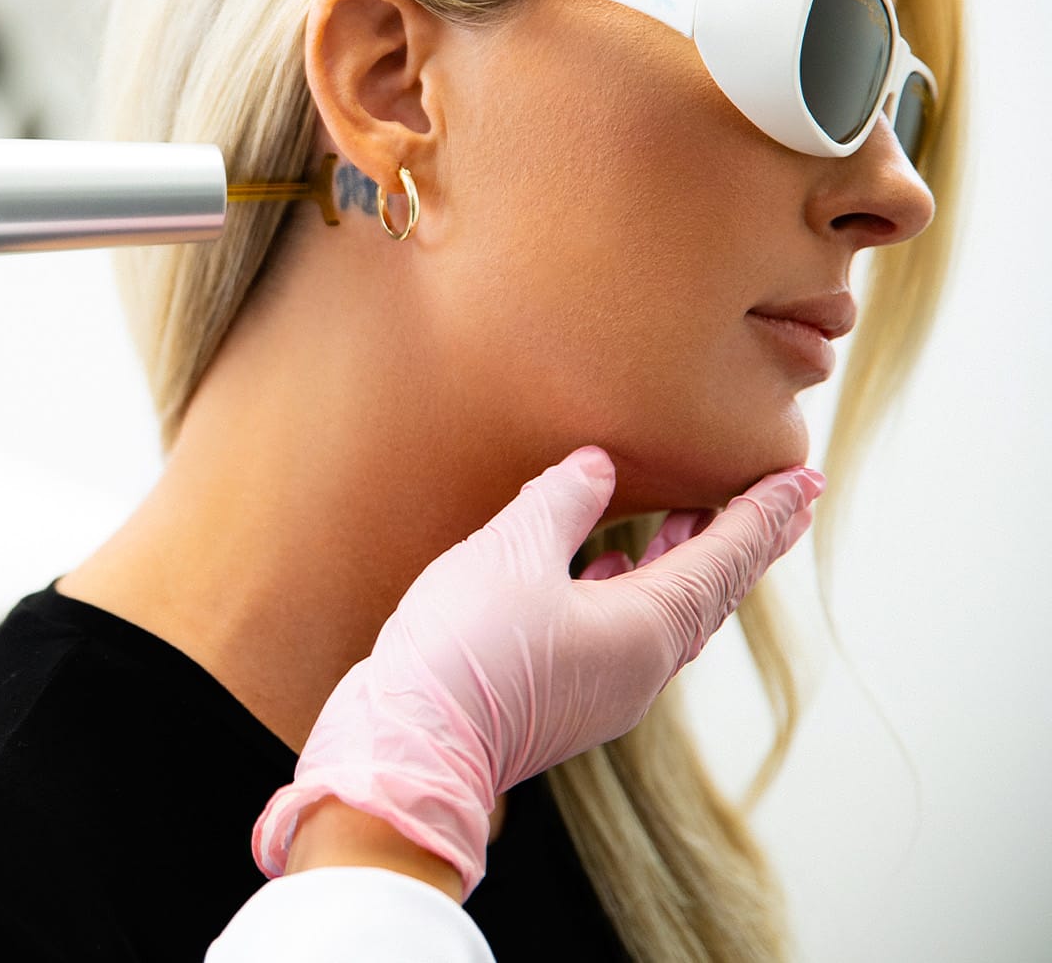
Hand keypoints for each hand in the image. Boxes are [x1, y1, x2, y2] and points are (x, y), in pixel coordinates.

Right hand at [251, 445, 820, 895]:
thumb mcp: (511, 551)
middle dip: (740, 541)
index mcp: (648, 627)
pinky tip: (605, 571)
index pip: (726, 557)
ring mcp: (605, 692)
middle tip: (780, 501)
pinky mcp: (565, 703)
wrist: (411, 749)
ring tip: (689, 520)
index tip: (804, 481)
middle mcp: (642, 667)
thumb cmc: (466, 648)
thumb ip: (560, 501)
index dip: (764, 513)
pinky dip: (635, 594)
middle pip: (709, 593)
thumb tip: (595, 466)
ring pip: (667, 618)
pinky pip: (626, 638)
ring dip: (684, 565)